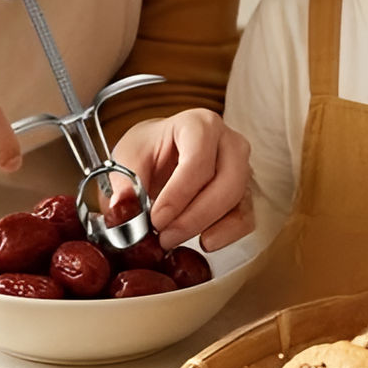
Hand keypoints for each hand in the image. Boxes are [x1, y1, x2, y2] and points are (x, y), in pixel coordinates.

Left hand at [110, 109, 253, 250]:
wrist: (159, 154)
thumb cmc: (147, 151)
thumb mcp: (126, 159)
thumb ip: (123, 184)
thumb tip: (122, 208)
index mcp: (199, 125)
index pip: (198, 161)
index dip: (178, 195)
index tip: (155, 220)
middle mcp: (228, 142)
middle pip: (226, 182)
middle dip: (194, 217)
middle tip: (164, 237)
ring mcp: (241, 167)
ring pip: (238, 201)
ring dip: (206, 227)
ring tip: (173, 240)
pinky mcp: (244, 193)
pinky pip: (245, 217)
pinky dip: (227, 234)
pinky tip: (203, 243)